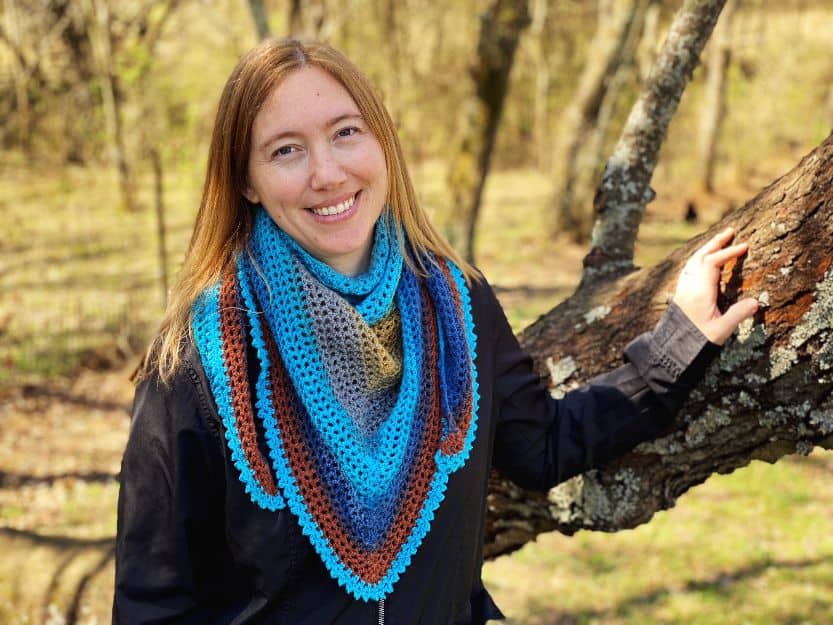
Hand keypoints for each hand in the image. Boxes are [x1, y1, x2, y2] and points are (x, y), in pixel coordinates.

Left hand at [673, 227, 758, 344]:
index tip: (744, 246)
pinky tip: (703, 260)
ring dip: (705, 249)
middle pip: (699, 257)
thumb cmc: (696, 342)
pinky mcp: (680, 294)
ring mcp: (682, 289)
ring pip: (692, 262)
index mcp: (699, 293)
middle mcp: (688, 287)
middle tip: (730, 231)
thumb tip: (756, 301)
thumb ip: (737, 315)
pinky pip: (688, 269)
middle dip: (715, 243)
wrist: (671, 350)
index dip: (728, 252)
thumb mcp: (720, 332)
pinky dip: (697, 259)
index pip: (712, 263)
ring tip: (719, 241)